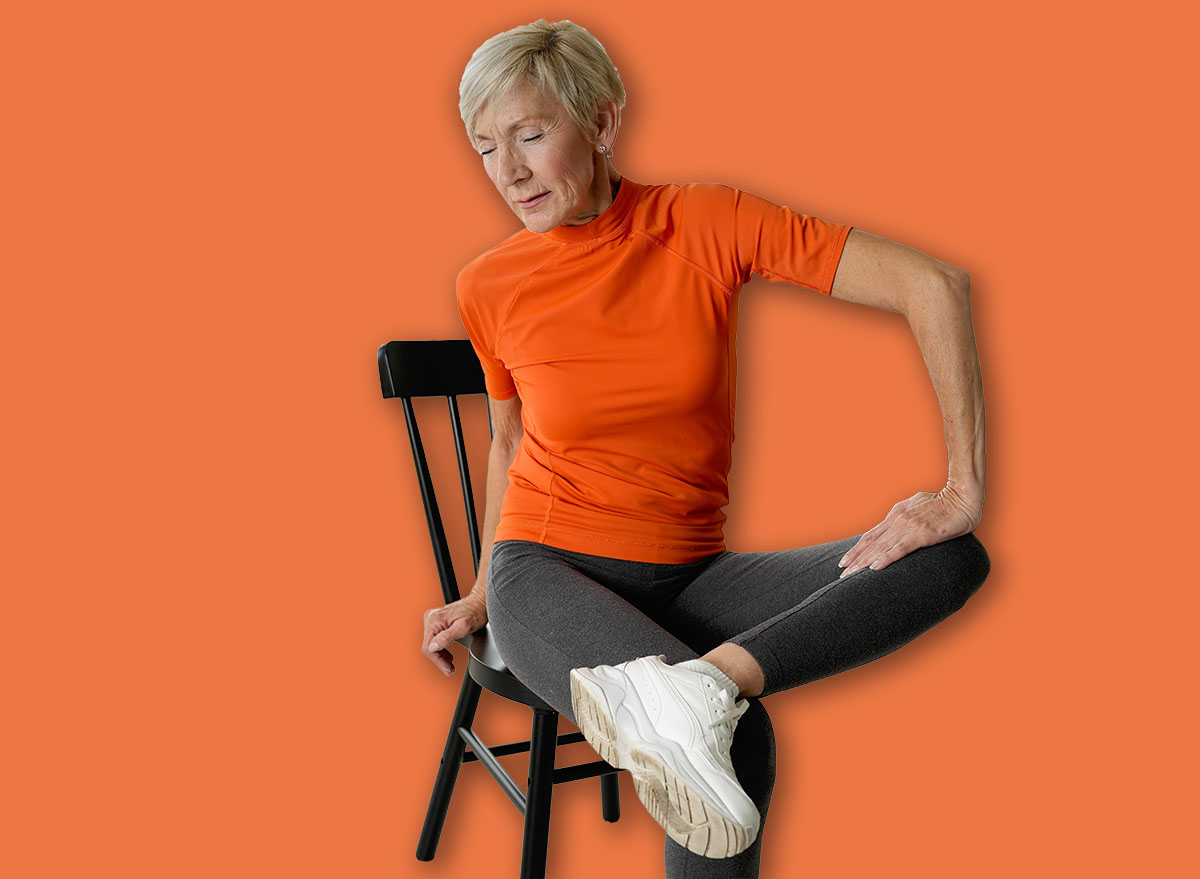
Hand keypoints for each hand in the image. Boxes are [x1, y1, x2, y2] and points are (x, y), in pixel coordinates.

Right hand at [422, 594, 487, 674]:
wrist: (480, 602)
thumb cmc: (475, 613)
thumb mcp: (463, 628)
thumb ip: (447, 638)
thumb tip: (433, 647)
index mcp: (434, 620)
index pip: (428, 648)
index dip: (438, 661)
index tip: (448, 669)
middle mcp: (431, 618)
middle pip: (429, 646)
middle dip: (439, 659)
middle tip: (450, 668)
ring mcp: (433, 618)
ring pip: (431, 643)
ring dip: (440, 655)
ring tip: (450, 663)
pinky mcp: (437, 620)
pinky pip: (434, 638)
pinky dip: (441, 647)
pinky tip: (448, 654)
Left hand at [837, 483, 982, 577]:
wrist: (964, 497)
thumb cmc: (943, 503)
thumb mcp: (916, 506)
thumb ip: (903, 516)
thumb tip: (894, 524)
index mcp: (895, 515)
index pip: (870, 535)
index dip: (856, 549)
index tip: (844, 562)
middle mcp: (898, 520)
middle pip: (871, 543)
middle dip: (855, 560)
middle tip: (841, 574)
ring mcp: (909, 527)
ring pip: (881, 547)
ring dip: (864, 562)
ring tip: (850, 575)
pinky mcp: (923, 534)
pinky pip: (900, 548)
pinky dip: (886, 558)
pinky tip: (875, 568)